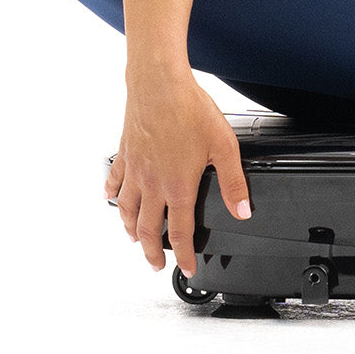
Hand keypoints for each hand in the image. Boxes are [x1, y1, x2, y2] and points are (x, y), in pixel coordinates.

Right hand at [104, 73, 251, 276]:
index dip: (184, 255)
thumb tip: (242, 210)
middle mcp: (153, 184)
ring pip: (128, 210)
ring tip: (135, 239)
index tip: (186, 268)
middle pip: (148, 229)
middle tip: (155, 264)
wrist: (159, 85)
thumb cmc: (190, 111)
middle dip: (152, 252)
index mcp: (178, 186)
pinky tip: (111, 197)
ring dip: (131, 229)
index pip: (181, 232)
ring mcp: (135, 170)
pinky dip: (112, 195)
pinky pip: (115, 181)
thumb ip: (233, 182)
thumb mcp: (223, 146)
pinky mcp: (125, 154)